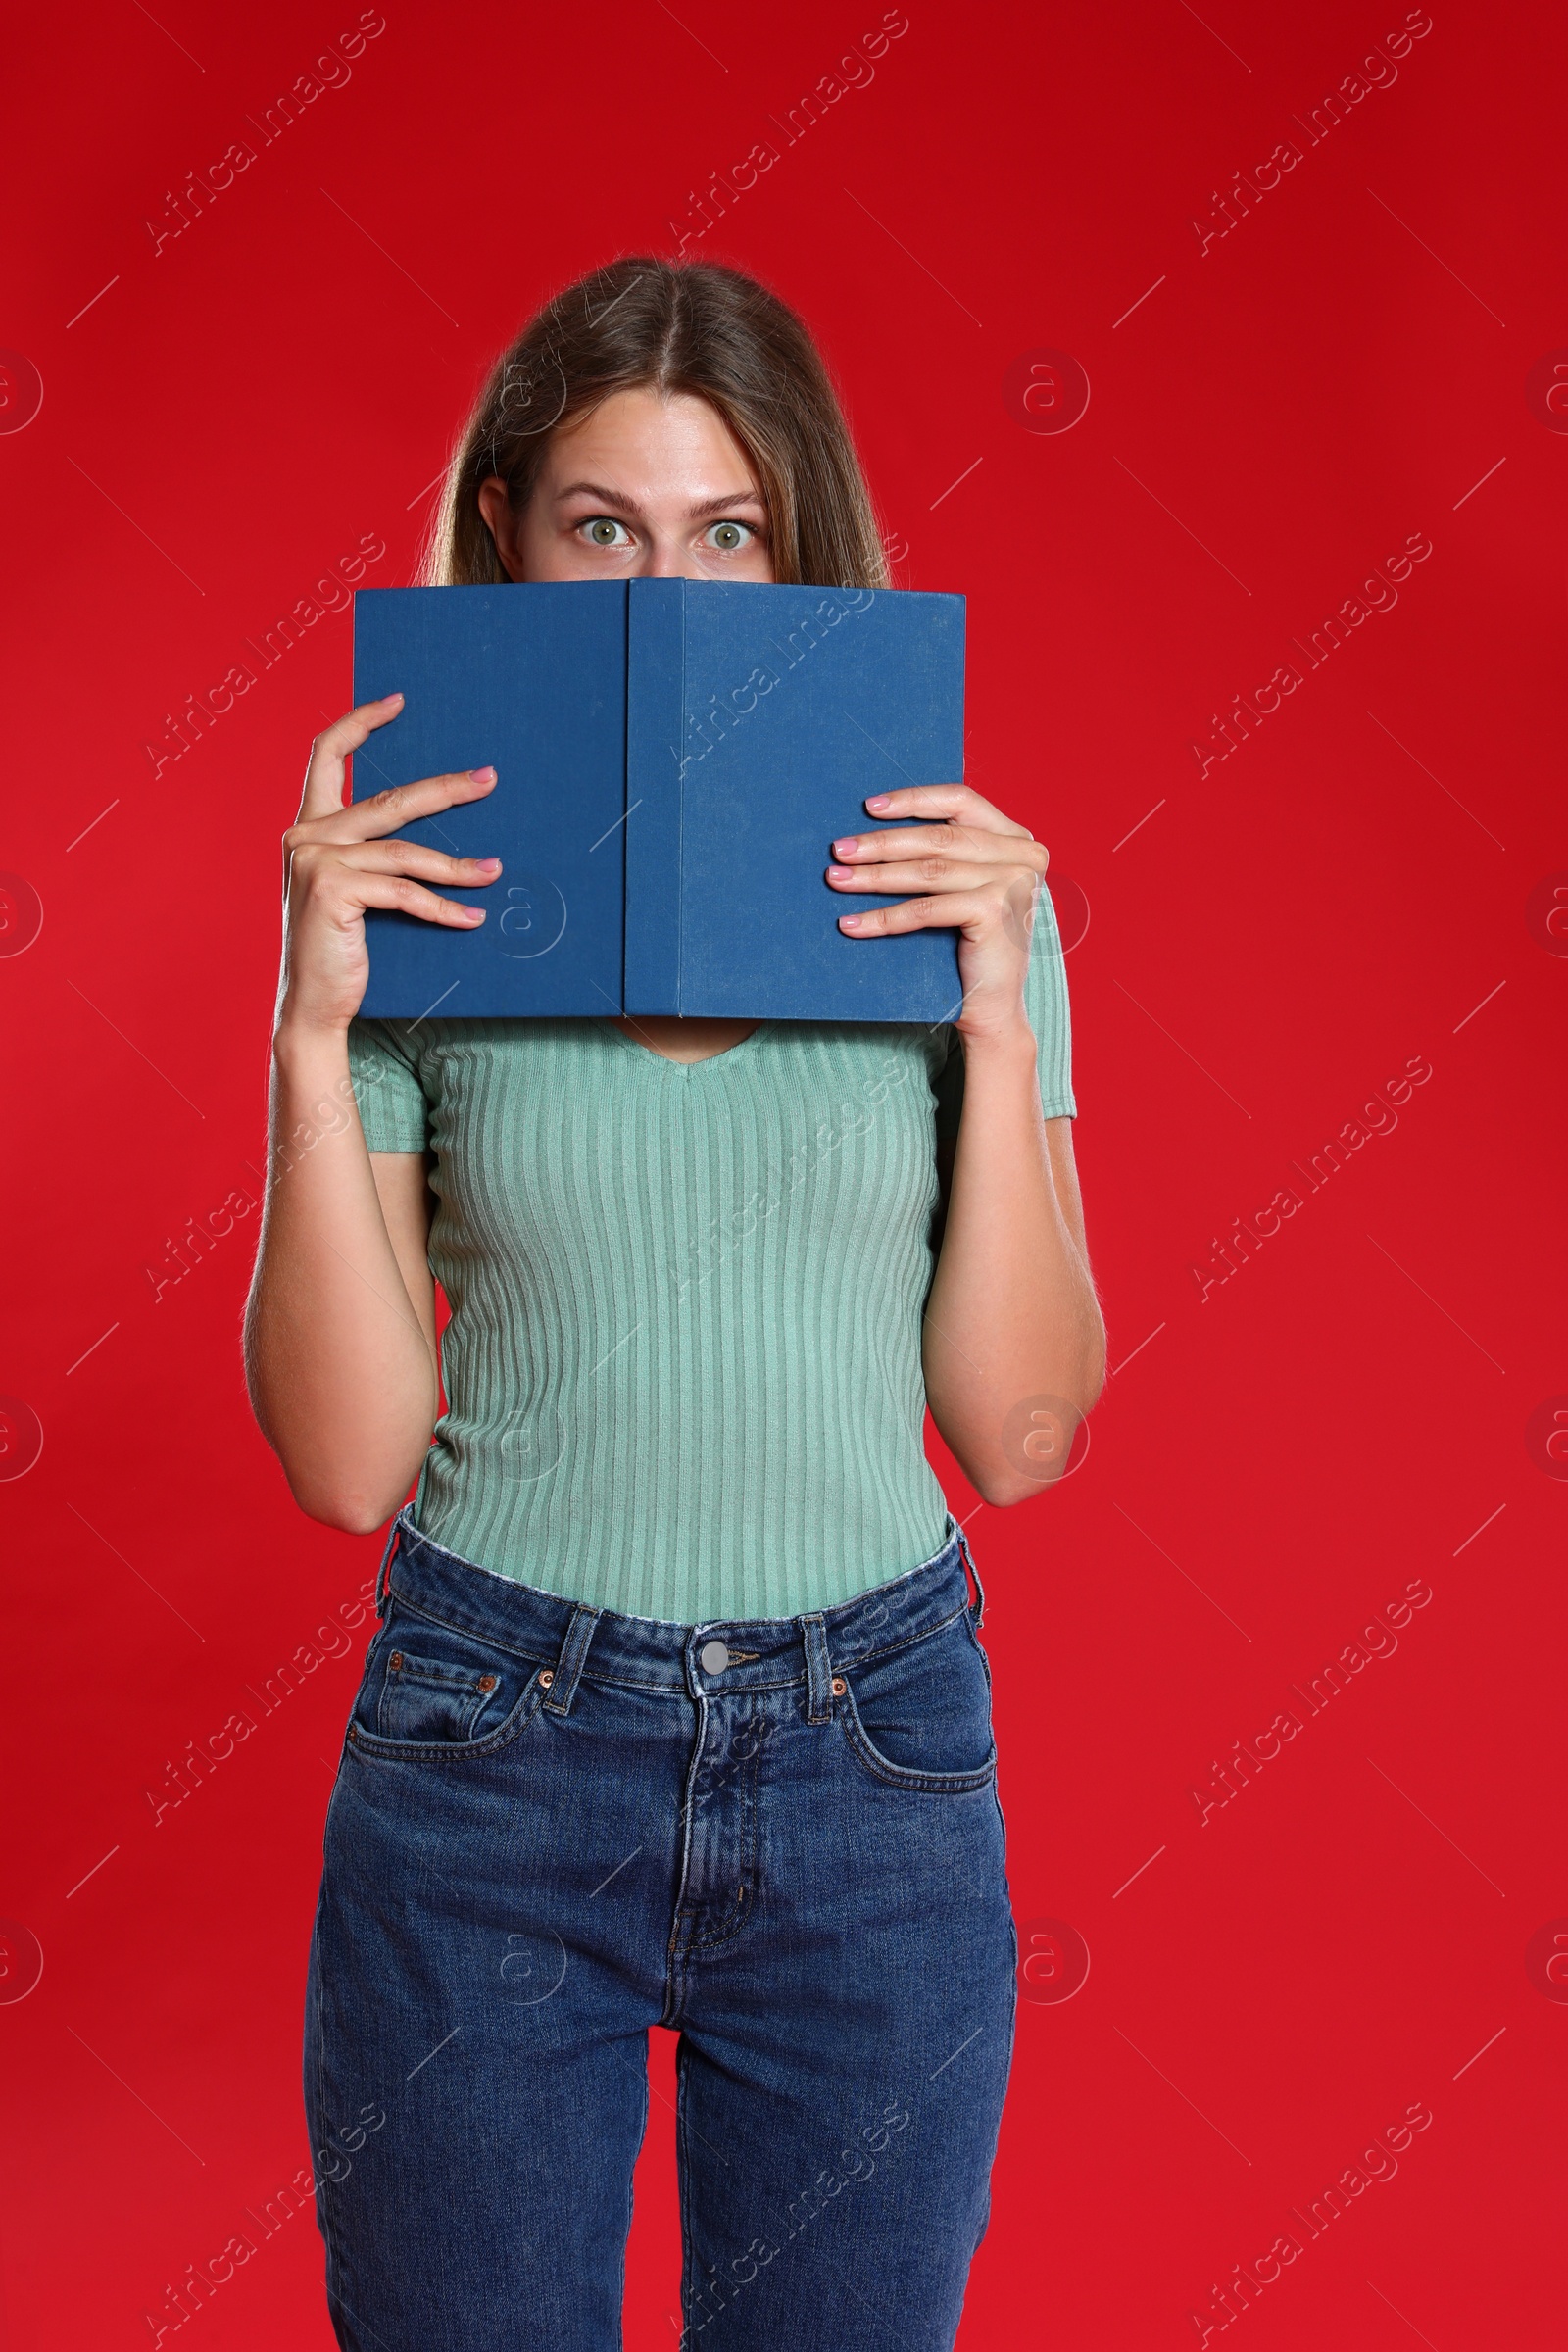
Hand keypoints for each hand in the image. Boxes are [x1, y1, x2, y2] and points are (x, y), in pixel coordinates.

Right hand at [277, 693, 501, 1037]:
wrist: (311, 1005)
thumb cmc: (336, 950)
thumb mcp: (347, 891)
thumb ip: (366, 855)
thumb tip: (427, 837)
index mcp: (306, 828)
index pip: (326, 755)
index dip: (360, 722)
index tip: (398, 701)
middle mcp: (305, 836)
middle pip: (388, 800)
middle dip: (445, 789)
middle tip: (489, 778)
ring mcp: (315, 860)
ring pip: (406, 853)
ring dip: (457, 866)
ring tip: (495, 872)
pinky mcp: (332, 890)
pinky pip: (405, 892)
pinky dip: (442, 907)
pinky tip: (470, 918)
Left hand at [825, 784, 1046, 1042]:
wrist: (993, 1007)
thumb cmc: (972, 945)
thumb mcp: (967, 885)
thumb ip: (947, 852)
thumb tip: (878, 825)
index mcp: (1018, 840)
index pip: (961, 800)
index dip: (914, 800)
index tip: (869, 807)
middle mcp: (1023, 856)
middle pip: (938, 838)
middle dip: (882, 844)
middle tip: (839, 850)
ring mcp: (1013, 882)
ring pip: (928, 872)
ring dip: (875, 877)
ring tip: (838, 880)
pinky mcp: (994, 911)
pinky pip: (925, 909)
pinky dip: (884, 917)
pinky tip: (853, 923)